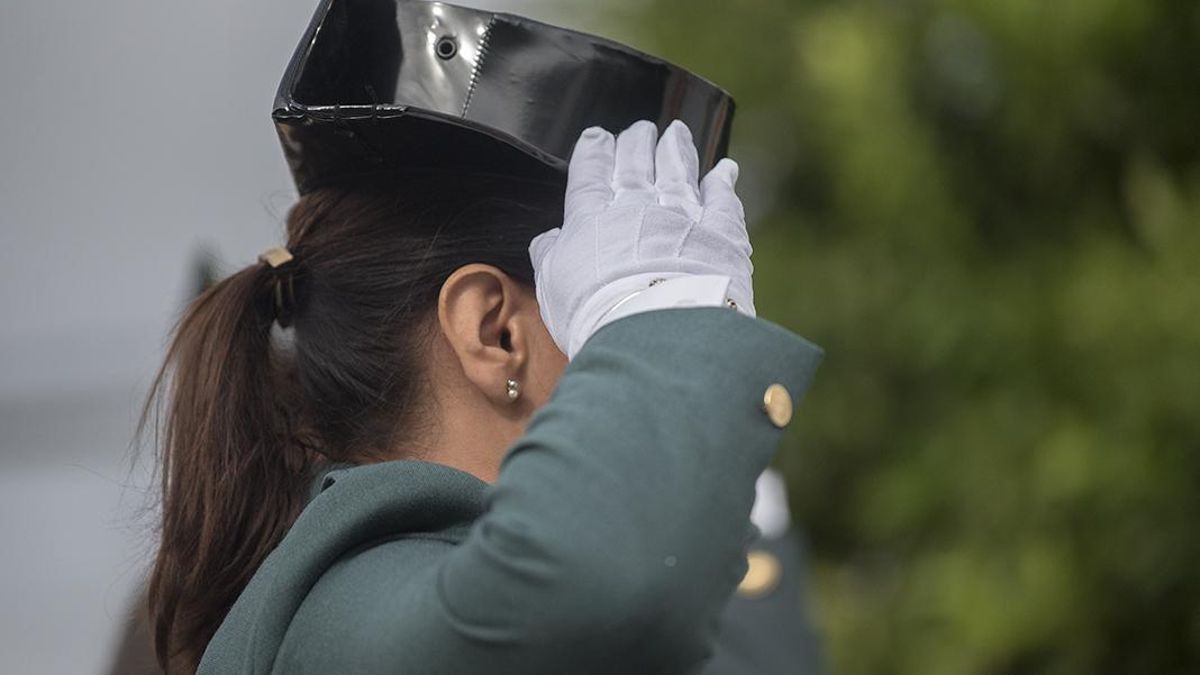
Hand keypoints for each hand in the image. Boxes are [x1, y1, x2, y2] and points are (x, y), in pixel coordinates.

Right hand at [529, 119, 754, 357]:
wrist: (653, 329)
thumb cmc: (594, 314)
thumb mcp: (554, 287)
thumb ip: (550, 256)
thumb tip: (547, 239)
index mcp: (592, 219)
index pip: (590, 175)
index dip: (594, 153)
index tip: (597, 136)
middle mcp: (638, 209)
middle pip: (635, 167)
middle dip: (636, 144)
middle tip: (640, 129)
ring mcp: (682, 217)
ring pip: (678, 173)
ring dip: (677, 151)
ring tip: (676, 132)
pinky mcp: (720, 236)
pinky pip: (723, 201)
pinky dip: (723, 183)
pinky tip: (725, 170)